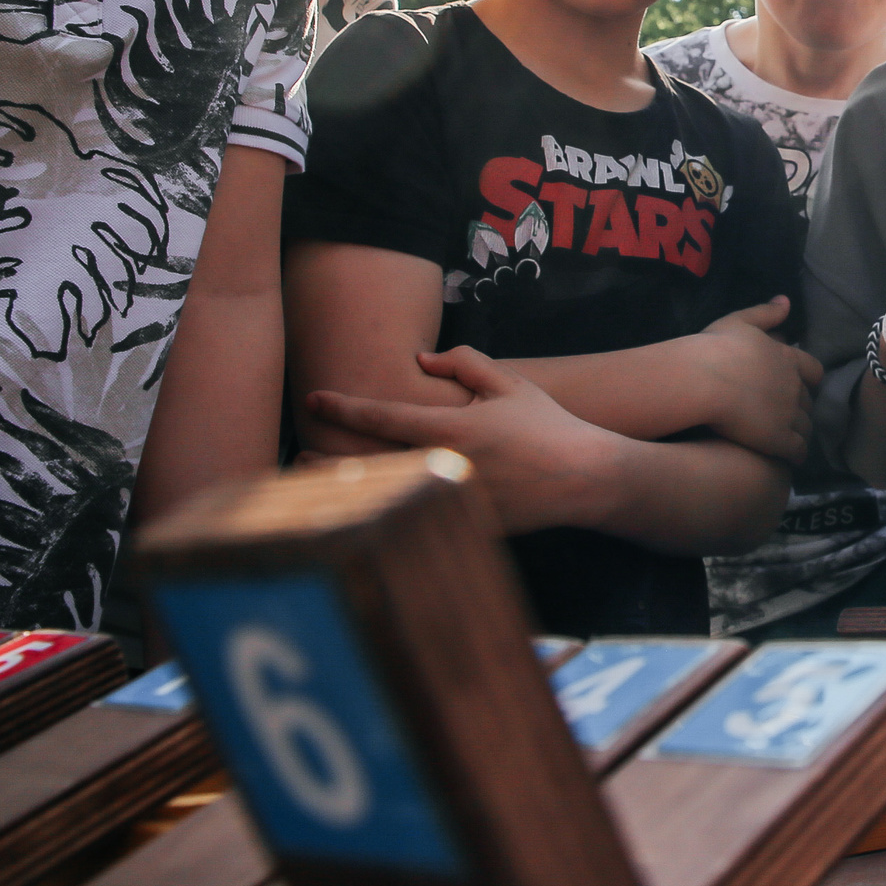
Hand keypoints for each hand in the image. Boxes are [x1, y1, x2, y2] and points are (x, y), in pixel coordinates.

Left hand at [303, 346, 624, 533]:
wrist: (584, 478)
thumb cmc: (547, 425)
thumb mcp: (510, 384)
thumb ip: (464, 363)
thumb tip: (421, 359)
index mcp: (451, 428)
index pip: (382, 416)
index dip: (343, 406)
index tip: (314, 397)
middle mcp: (444, 465)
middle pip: (369, 465)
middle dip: (329, 459)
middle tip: (301, 453)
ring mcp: (452, 500)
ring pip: (387, 495)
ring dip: (349, 489)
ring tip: (318, 482)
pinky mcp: (464, 526)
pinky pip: (416, 520)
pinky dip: (387, 513)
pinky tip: (366, 511)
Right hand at [693, 297, 821, 465]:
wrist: (703, 380)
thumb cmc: (717, 348)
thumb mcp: (740, 321)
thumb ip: (765, 313)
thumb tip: (786, 301)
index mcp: (788, 359)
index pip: (813, 371)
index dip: (808, 380)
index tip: (801, 384)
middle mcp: (795, 387)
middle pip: (809, 401)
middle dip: (801, 407)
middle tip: (786, 412)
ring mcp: (789, 414)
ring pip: (806, 427)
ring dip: (800, 431)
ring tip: (788, 437)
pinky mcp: (780, 439)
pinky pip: (797, 450)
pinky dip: (796, 454)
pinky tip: (789, 458)